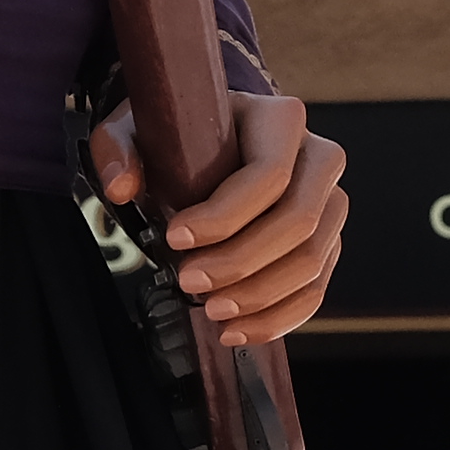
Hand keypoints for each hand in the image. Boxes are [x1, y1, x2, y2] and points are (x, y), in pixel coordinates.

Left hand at [94, 87, 345, 343]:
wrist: (211, 146)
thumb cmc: (178, 137)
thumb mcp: (139, 127)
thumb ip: (119, 148)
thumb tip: (121, 188)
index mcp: (279, 119)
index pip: (269, 174)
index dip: (224, 215)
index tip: (176, 238)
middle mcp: (319, 157)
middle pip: (298, 221)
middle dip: (241, 262)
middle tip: (189, 283)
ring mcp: (330, 202)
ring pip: (312, 260)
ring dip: (260, 296)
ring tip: (210, 309)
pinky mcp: (328, 242)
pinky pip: (315, 288)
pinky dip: (278, 316)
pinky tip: (237, 330)